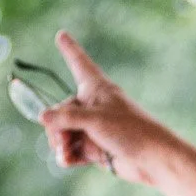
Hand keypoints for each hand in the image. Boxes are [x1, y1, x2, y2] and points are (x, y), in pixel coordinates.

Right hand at [39, 31, 176, 186]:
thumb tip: (42, 117)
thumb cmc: (130, 131)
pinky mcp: (96, 148)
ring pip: (64, 133)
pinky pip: (73, 150)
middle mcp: (93, 105)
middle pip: (62, 110)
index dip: (70, 50)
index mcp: (97, 87)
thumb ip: (65, 118)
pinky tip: (66, 162)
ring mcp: (94, 128)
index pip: (78, 63)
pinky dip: (68, 156)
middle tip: (61, 141)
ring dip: (60, 144)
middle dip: (56, 126)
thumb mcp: (94, 119)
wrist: (153, 160)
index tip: (61, 34)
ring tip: (64, 154)